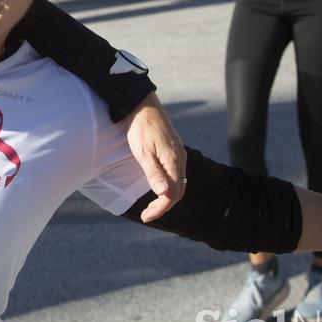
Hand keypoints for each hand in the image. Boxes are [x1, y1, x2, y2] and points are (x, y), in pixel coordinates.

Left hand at [126, 93, 187, 221]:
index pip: (172, 194)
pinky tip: (158, 187)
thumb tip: (165, 194)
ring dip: (167, 197)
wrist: (143, 104)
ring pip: (179, 183)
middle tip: (146, 214)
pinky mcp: (175, 150)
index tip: (146, 217)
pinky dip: (169, 186)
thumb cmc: (140, 127)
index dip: (160, 209)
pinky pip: (177, 174)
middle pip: (179, 191)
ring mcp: (179, 154)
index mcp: (174, 161)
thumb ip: (154, 173)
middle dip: (163, 206)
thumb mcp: (142, 151)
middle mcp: (181, 159)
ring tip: (151, 205)